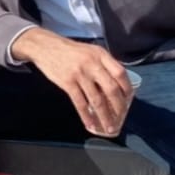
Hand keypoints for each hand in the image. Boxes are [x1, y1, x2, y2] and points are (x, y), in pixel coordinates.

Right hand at [11, 28, 134, 135]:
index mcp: (101, 55)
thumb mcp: (90, 51)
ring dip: (104, 116)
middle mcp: (92, 64)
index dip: (127, 88)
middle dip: (118, 106)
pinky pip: (80, 103)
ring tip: (109, 127)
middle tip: (121, 117)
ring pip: (97, 100)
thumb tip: (117, 84)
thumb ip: (104, 64)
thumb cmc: (70, 51)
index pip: (120, 73)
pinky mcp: (67, 83)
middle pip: (111, 89)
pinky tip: (90, 124)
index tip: (129, 99)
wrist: (46, 47)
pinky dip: (86, 116)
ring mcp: (80, 74)